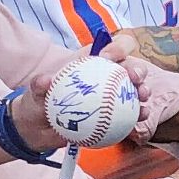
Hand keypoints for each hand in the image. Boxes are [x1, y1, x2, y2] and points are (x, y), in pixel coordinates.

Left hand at [17, 37, 153, 152]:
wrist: (38, 129)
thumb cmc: (38, 103)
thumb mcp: (35, 91)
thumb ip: (39, 85)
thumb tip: (46, 80)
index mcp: (90, 65)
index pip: (110, 50)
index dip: (115, 49)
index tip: (108, 59)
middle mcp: (105, 79)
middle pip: (128, 68)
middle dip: (137, 70)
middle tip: (134, 79)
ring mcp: (111, 98)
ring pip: (134, 91)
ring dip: (143, 91)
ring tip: (142, 97)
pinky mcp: (113, 117)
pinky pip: (130, 115)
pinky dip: (138, 114)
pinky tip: (141, 116)